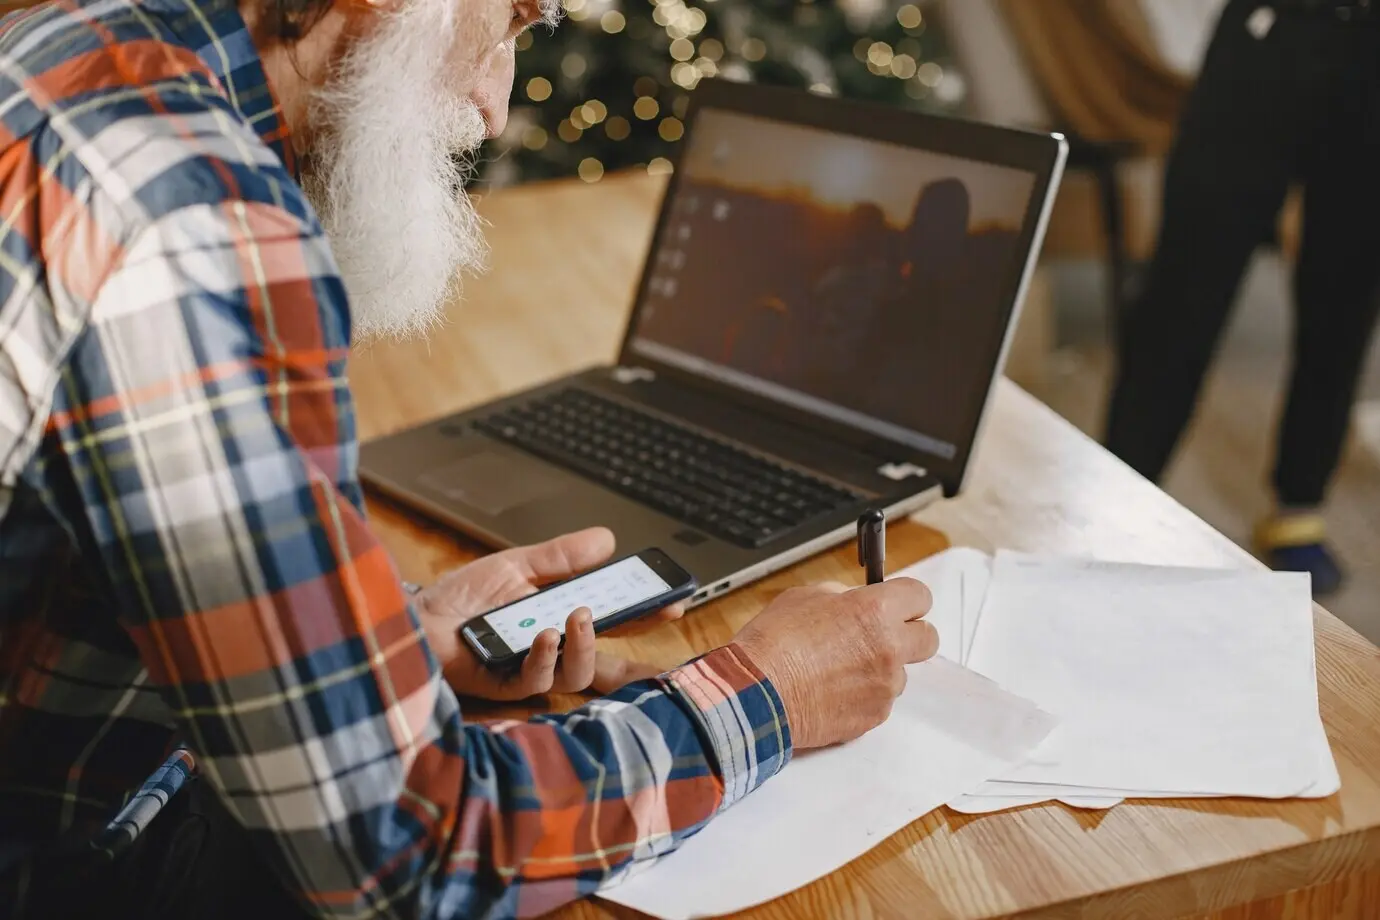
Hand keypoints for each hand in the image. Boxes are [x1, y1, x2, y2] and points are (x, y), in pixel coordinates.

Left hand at [416, 528, 680, 700]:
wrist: (416, 618)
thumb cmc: (462, 599)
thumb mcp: (519, 567)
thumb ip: (562, 557)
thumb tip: (606, 539)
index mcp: (560, 621)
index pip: (615, 623)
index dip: (646, 615)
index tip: (674, 602)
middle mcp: (553, 651)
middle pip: (610, 664)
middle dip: (643, 653)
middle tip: (660, 618)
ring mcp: (533, 670)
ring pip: (581, 674)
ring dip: (587, 644)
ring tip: (578, 616)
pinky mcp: (507, 685)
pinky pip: (537, 678)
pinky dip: (544, 655)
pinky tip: (542, 634)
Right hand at [732, 578, 936, 749]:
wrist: (756, 694)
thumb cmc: (774, 645)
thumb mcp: (806, 596)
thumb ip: (842, 597)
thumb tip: (855, 602)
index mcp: (876, 610)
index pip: (920, 596)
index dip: (907, 600)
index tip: (898, 604)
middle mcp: (890, 648)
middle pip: (928, 638)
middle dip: (909, 635)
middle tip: (881, 636)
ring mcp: (885, 686)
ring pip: (899, 673)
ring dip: (879, 669)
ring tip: (838, 669)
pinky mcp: (874, 716)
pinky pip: (879, 701)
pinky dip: (862, 696)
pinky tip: (832, 691)